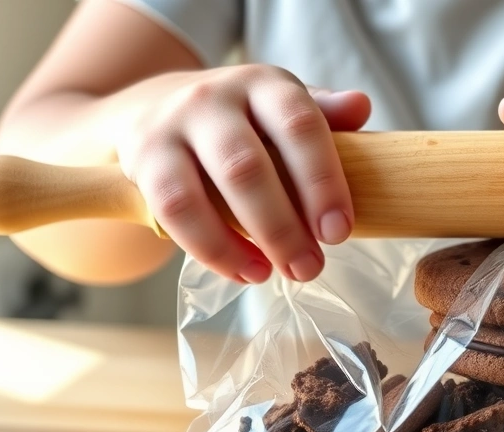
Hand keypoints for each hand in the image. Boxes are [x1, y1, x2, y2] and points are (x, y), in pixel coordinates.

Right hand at [117, 64, 370, 282]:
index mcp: (264, 85)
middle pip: (249, 167)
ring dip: (242, 243)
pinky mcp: (142, 158)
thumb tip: (361, 106)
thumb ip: (323, 114)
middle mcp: (214, 98)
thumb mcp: (282, 110)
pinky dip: (211, 249)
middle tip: (310, 267)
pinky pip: (174, 211)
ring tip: (273, 274)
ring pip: (205, 191)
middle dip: (283, 227)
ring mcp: (173, 126)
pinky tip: (243, 271)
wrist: (157, 106)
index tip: (338, 232)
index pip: (299, 125)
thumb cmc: (243, 121)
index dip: (322, 180)